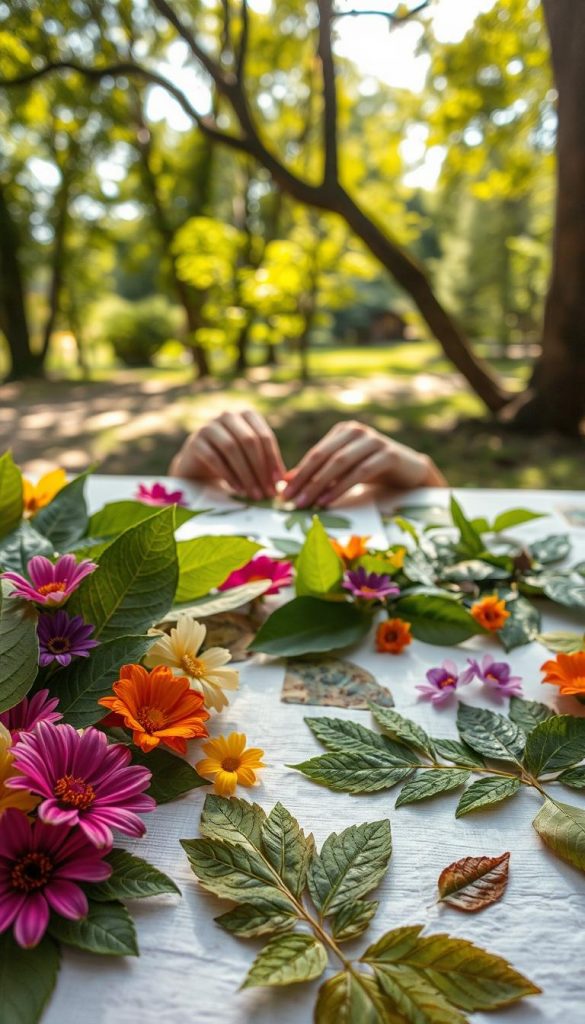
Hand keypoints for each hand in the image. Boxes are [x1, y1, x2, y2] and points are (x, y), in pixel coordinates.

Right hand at [169, 411, 285, 498]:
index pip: (264, 436)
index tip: (278, 482)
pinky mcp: (195, 442)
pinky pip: (215, 458)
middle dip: (260, 469)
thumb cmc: (231, 460)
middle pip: (249, 441)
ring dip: (246, 474)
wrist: (198, 463)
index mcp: (247, 415)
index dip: (273, 459)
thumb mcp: (250, 457)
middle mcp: (228, 416)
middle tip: (267, 492)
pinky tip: (238, 489)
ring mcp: (209, 427)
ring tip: (254, 494)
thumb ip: (266, 463)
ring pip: (232, 448)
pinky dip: (229, 475)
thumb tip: (284, 482)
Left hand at [282, 421, 445, 506]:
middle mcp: (357, 431)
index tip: (283, 494)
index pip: (315, 454)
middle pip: (324, 457)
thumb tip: (285, 481)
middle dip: (305, 480)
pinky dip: (341, 487)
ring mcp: (374, 440)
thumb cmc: (372, 470)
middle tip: (291, 501)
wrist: (411, 472)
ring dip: (321, 485)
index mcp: (343, 431)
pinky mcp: (388, 454)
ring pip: (340, 463)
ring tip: (307, 504)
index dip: (298, 474)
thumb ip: (318, 472)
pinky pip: (359, 471)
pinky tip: (329, 501)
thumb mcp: (343, 470)